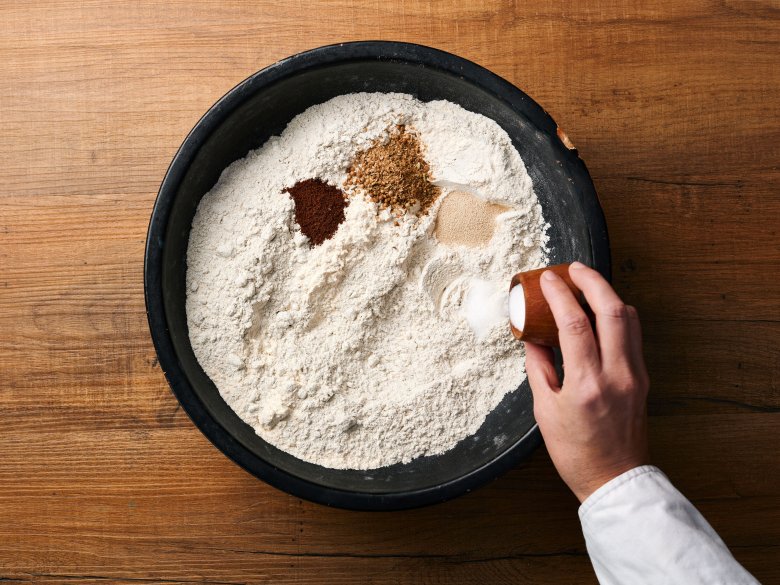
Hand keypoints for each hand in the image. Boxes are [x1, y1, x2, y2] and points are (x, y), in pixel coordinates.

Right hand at [524, 262, 648, 501]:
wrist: (614, 478)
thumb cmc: (575, 451)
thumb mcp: (544, 409)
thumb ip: (539, 367)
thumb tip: (533, 336)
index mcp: (587, 383)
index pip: (574, 323)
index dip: (559, 294)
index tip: (547, 280)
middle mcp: (617, 374)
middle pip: (612, 310)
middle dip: (593, 281)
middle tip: (574, 268)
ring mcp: (635, 375)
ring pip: (629, 319)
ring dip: (608, 295)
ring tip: (588, 285)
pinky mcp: (642, 379)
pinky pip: (633, 335)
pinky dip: (618, 315)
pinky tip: (601, 313)